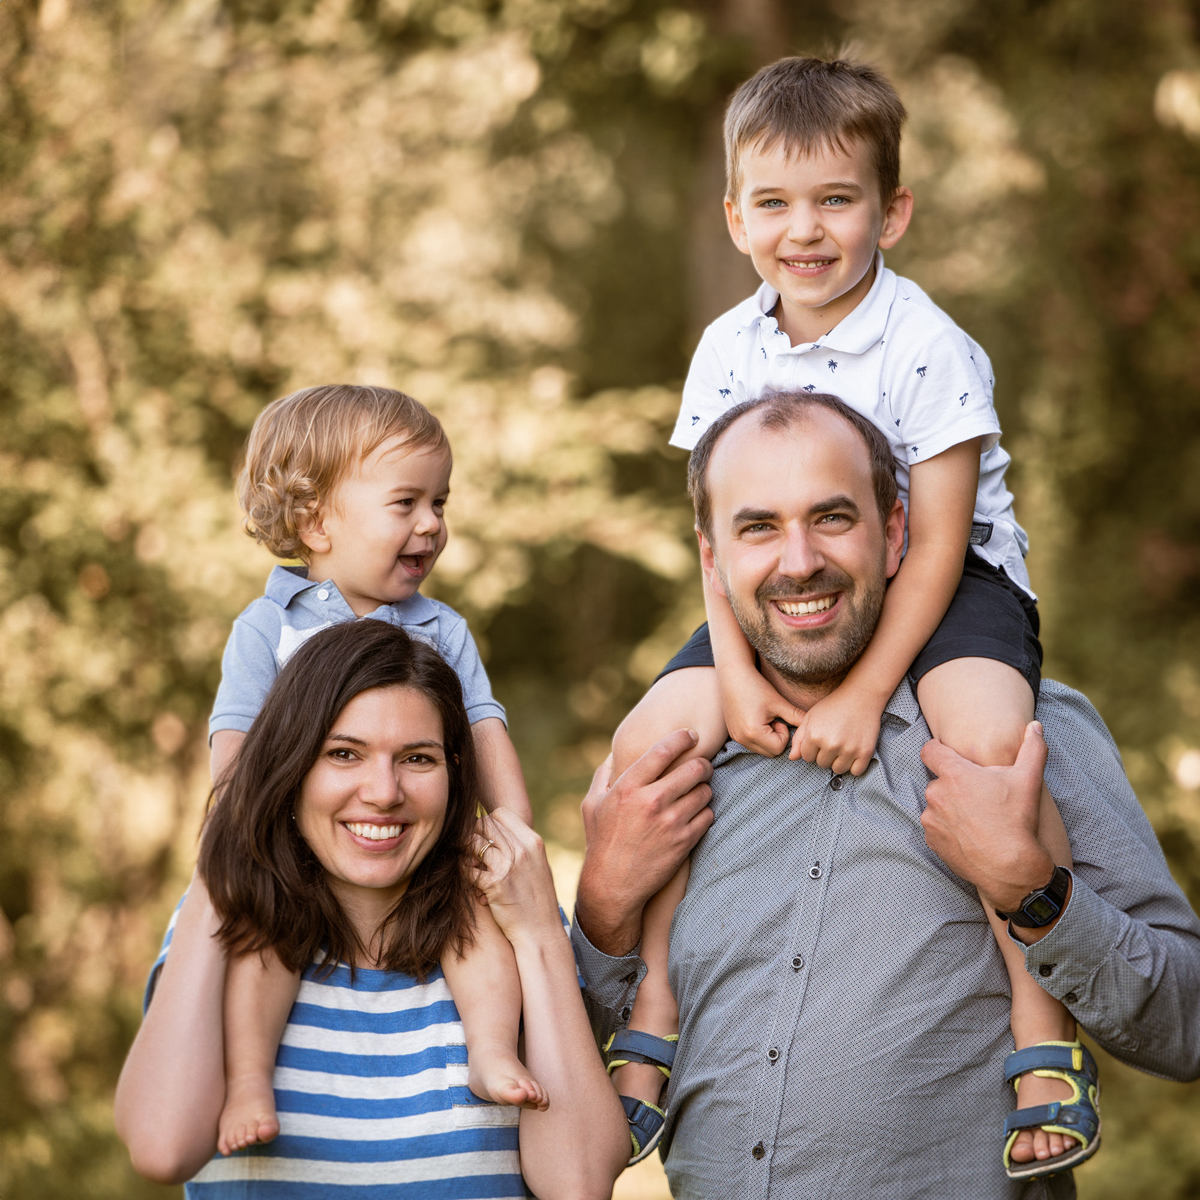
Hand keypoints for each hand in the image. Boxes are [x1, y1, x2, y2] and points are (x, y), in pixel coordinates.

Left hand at [472, 809, 562, 948]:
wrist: (541, 931)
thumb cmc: (538, 899)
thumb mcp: (538, 865)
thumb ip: (522, 846)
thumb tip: (498, 831)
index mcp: (533, 842)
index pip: (500, 814)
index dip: (488, 822)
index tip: (485, 836)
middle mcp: (521, 850)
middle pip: (484, 824)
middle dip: (474, 835)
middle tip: (473, 850)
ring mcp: (507, 866)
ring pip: (473, 842)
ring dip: (466, 851)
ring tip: (470, 863)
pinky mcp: (493, 884)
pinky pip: (467, 868)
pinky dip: (464, 871)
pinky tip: (469, 880)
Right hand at [576, 730, 713, 956]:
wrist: (612, 885)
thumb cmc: (601, 841)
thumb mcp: (592, 804)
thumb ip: (604, 774)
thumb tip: (613, 753)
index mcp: (628, 787)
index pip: (664, 750)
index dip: (682, 738)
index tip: (690, 735)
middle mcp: (652, 801)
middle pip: (694, 768)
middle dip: (702, 764)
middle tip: (701, 767)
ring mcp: (671, 822)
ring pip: (705, 791)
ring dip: (704, 789)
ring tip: (696, 793)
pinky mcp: (685, 841)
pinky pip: (708, 815)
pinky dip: (705, 813)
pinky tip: (694, 815)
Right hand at [721, 668, 805, 756]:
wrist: (733, 675)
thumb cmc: (756, 686)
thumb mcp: (778, 702)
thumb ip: (797, 717)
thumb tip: (813, 726)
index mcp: (753, 733)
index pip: (779, 748)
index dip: (784, 734)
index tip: (779, 718)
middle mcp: (742, 739)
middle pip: (770, 752)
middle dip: (776, 738)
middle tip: (773, 719)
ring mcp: (736, 738)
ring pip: (761, 749)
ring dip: (767, 738)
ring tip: (764, 718)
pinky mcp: (733, 734)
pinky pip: (752, 743)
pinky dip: (758, 736)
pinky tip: (756, 718)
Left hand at [789, 683, 883, 775]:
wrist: (861, 696)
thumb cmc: (833, 705)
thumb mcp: (810, 717)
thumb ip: (799, 738)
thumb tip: (792, 758)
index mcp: (814, 736)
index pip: (807, 757)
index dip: (812, 748)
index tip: (821, 738)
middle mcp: (831, 745)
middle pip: (822, 764)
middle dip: (825, 754)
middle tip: (833, 739)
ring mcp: (849, 750)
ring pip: (838, 770)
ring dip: (839, 761)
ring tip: (843, 745)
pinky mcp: (865, 752)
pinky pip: (856, 772)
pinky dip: (855, 765)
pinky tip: (854, 752)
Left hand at [920, 722, 1056, 918]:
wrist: (1009, 868)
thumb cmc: (1017, 821)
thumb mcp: (1028, 780)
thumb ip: (1032, 748)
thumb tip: (1035, 726)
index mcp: (954, 774)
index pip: (929, 750)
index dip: (938, 749)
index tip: (948, 754)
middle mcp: (936, 793)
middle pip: (938, 780)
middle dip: (954, 784)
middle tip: (977, 795)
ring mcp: (931, 818)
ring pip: (936, 804)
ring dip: (949, 806)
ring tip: (975, 817)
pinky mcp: (931, 839)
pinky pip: (935, 826)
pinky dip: (947, 827)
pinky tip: (969, 833)